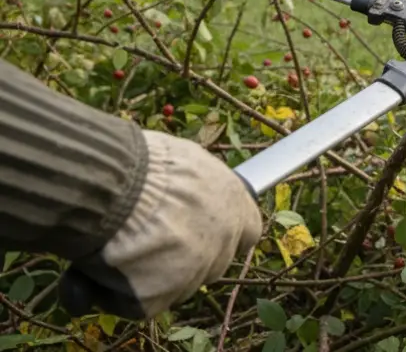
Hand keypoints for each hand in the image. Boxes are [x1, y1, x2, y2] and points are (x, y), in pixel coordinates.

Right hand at [58, 130, 262, 319]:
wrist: (115, 186)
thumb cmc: (143, 163)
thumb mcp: (184, 160)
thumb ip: (193, 186)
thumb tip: (180, 194)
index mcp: (234, 204)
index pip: (247, 231)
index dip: (223, 234)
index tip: (201, 231)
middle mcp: (222, 242)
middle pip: (212, 263)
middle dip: (185, 258)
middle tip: (148, 242)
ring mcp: (192, 274)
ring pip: (174, 285)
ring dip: (148, 274)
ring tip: (114, 247)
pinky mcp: (156, 298)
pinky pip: (134, 303)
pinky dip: (113, 292)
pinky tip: (99, 268)